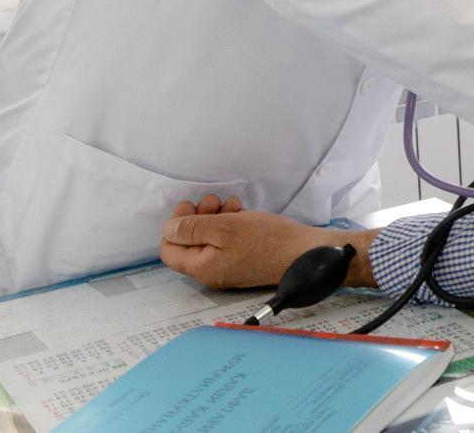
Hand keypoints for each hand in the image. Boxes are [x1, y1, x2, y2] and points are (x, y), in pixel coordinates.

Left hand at [160, 195, 376, 289]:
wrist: (304, 252)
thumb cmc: (267, 239)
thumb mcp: (225, 227)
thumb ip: (192, 228)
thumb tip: (169, 229)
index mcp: (203, 267)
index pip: (169, 250)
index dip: (175, 225)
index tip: (189, 206)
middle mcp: (212, 272)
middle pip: (189, 243)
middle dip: (197, 217)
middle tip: (213, 200)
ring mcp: (229, 268)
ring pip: (209, 240)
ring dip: (215, 217)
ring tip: (232, 204)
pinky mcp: (243, 261)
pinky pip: (225, 243)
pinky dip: (229, 225)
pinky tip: (242, 212)